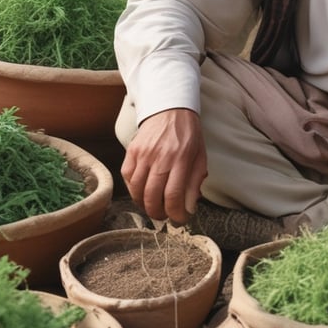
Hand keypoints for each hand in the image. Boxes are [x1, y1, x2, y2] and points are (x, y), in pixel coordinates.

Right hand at [120, 108, 207, 224]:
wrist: (170, 109)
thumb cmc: (188, 135)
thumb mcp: (200, 157)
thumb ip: (195, 183)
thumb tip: (189, 208)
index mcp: (181, 159)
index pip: (174, 195)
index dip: (176, 213)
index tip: (180, 219)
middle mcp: (160, 157)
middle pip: (152, 195)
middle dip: (158, 213)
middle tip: (165, 216)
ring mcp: (143, 154)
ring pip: (137, 189)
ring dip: (144, 205)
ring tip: (153, 207)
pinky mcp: (131, 151)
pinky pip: (127, 177)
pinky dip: (133, 190)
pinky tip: (141, 192)